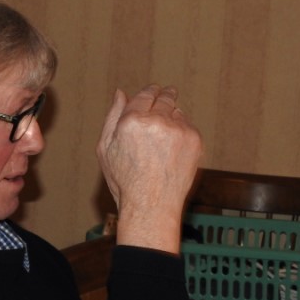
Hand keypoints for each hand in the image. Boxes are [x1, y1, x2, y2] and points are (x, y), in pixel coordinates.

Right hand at [96, 84, 202, 252]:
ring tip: (163, 138)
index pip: (145, 94)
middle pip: (165, 97)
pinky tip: (172, 150)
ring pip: (178, 111)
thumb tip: (120, 93)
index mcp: (132, 120)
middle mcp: (156, 120)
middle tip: (164, 101)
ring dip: (172, 117)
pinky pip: (188, 126)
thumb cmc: (124, 181)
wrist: (151, 205)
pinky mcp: (194, 139)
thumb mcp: (106, 149)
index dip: (149, 93)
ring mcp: (178, 129)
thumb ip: (112, 117)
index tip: (153, 93)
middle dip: (164, 97)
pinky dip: (182, 133)